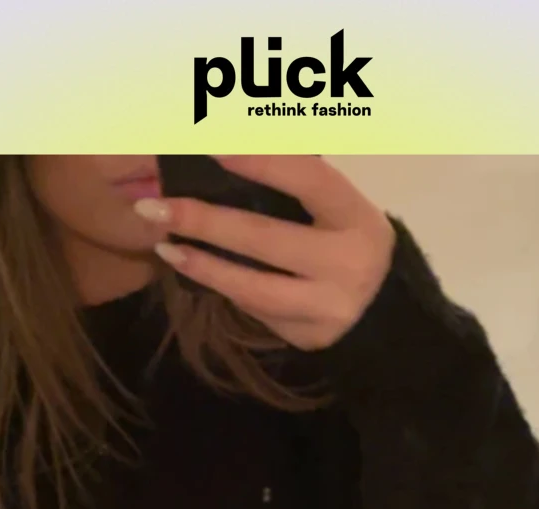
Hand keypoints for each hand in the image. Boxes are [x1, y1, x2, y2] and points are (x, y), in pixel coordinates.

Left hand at [134, 155, 395, 350]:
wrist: (383, 309)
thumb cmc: (347, 239)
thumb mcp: (336, 206)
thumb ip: (296, 179)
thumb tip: (232, 142)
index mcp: (357, 216)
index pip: (306, 179)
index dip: (258, 161)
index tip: (209, 146)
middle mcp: (349, 263)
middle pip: (265, 238)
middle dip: (204, 221)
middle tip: (156, 207)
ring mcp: (331, 307)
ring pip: (253, 287)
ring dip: (202, 266)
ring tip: (165, 247)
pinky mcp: (312, 336)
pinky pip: (258, 311)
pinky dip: (226, 289)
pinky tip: (198, 272)